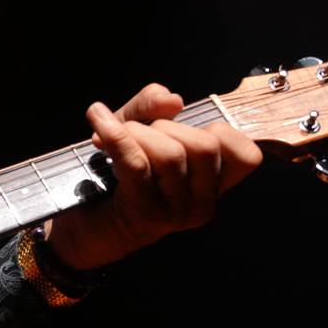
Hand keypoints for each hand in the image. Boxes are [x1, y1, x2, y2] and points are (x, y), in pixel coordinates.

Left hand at [44, 83, 262, 271]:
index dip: (218, 130)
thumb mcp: (136, 132)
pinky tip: (97, 118)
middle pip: (205, 147)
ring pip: (171, 154)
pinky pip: (136, 163)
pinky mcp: (144, 214)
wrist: (82, 227)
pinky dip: (115, 134)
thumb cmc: (115, 179)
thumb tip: (172, 100)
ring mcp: (175, 214)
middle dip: (165, 126)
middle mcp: (201, 206)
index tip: (180, 130)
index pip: (246, 156)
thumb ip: (152, 107)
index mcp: (212, 189)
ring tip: (112, 137)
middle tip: (136, 134)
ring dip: (135, 132)